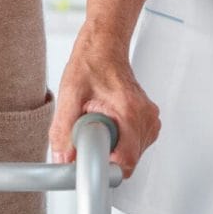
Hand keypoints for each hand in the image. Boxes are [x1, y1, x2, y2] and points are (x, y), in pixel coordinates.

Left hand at [48, 27, 159, 177]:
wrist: (104, 47)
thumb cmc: (91, 64)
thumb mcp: (70, 94)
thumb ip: (64, 129)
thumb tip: (62, 158)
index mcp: (129, 110)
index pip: (126, 161)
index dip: (104, 166)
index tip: (89, 158)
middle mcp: (146, 117)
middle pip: (127, 161)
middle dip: (104, 154)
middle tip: (89, 131)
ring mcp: (150, 120)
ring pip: (131, 156)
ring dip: (111, 147)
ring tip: (99, 122)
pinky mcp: (148, 122)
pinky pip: (134, 146)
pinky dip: (118, 141)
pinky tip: (108, 122)